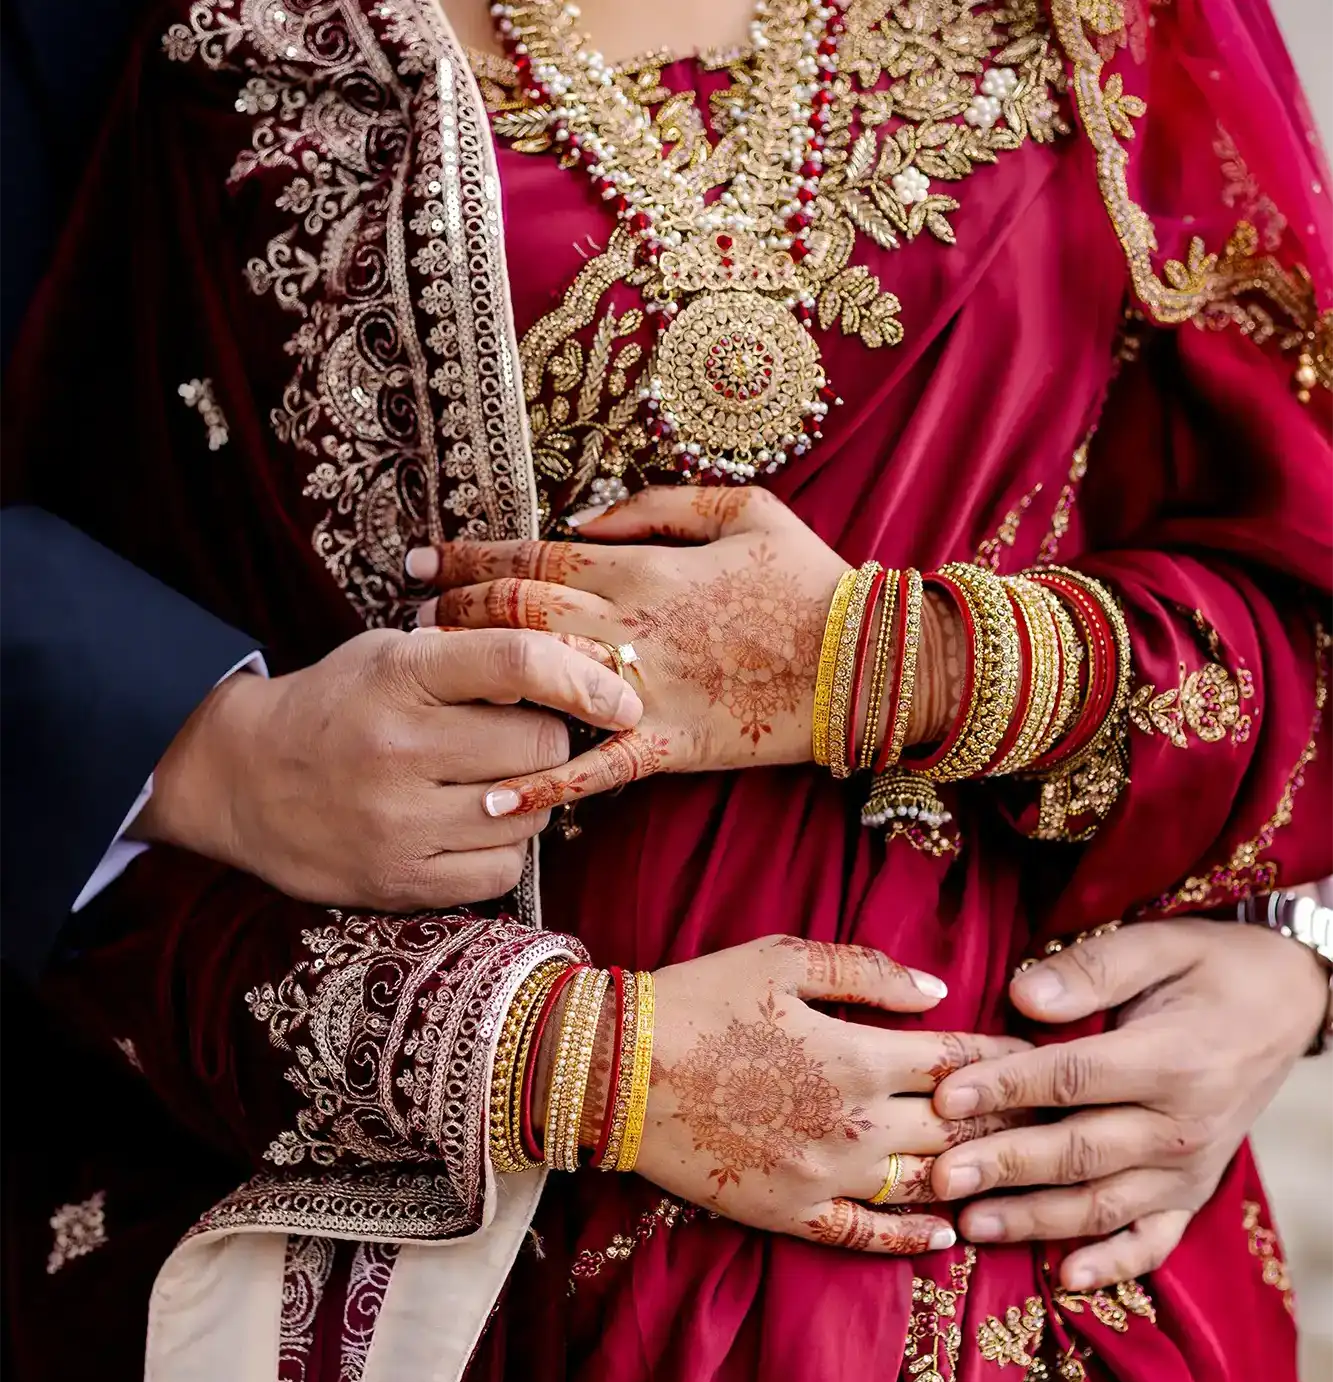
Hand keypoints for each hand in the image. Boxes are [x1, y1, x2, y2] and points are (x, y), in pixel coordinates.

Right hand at [136, 628, 641, 908]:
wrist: (241, 780)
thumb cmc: (337, 707)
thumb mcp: (389, 654)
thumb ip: (472, 656)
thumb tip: (579, 666)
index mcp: (399, 675)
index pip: (517, 664)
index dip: (586, 679)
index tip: (622, 699)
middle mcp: (398, 748)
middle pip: (541, 747)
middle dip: (549, 743)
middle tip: (521, 742)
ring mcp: (397, 822)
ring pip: (531, 814)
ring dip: (531, 799)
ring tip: (487, 785)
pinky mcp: (399, 881)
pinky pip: (502, 871)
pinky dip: (504, 852)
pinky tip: (473, 830)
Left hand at [412, 485, 919, 816]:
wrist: (868, 660)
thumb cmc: (812, 580)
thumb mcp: (746, 510)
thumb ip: (660, 504)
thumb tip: (588, 516)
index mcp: (645, 566)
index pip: (534, 553)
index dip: (470, 555)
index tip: (419, 558)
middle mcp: (632, 624)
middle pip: (519, 612)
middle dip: (454, 610)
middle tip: (404, 615)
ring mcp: (648, 687)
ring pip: (541, 680)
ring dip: (478, 683)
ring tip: (426, 688)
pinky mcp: (672, 744)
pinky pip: (598, 768)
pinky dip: (547, 785)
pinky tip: (496, 801)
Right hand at [632, 935, 1030, 1253]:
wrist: (616, 1069)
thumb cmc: (699, 1001)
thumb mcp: (782, 960)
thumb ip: (867, 973)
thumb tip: (938, 993)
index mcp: (861, 1055)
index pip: (960, 1060)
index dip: (1005, 1058)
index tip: (1038, 1057)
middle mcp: (858, 1123)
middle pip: (958, 1126)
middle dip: (1009, 1118)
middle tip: (1049, 1117)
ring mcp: (828, 1176)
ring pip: (927, 1182)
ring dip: (976, 1176)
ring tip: (1016, 1172)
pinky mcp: (793, 1214)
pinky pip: (868, 1236)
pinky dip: (913, 1240)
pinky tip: (946, 1237)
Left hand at [928, 918, 1327, 1287]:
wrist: (1291, 1002)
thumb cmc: (1213, 967)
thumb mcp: (1161, 944)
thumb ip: (1093, 968)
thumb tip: (1024, 997)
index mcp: (1174, 1059)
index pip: (1075, 1078)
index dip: (1007, 1087)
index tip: (946, 1096)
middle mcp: (1184, 1125)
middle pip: (1080, 1150)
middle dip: (1005, 1166)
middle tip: (940, 1176)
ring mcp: (1190, 1167)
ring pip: (1103, 1204)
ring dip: (1035, 1220)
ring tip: (971, 1224)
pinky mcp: (1193, 1192)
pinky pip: (1154, 1240)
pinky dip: (1112, 1264)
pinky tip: (1064, 1278)